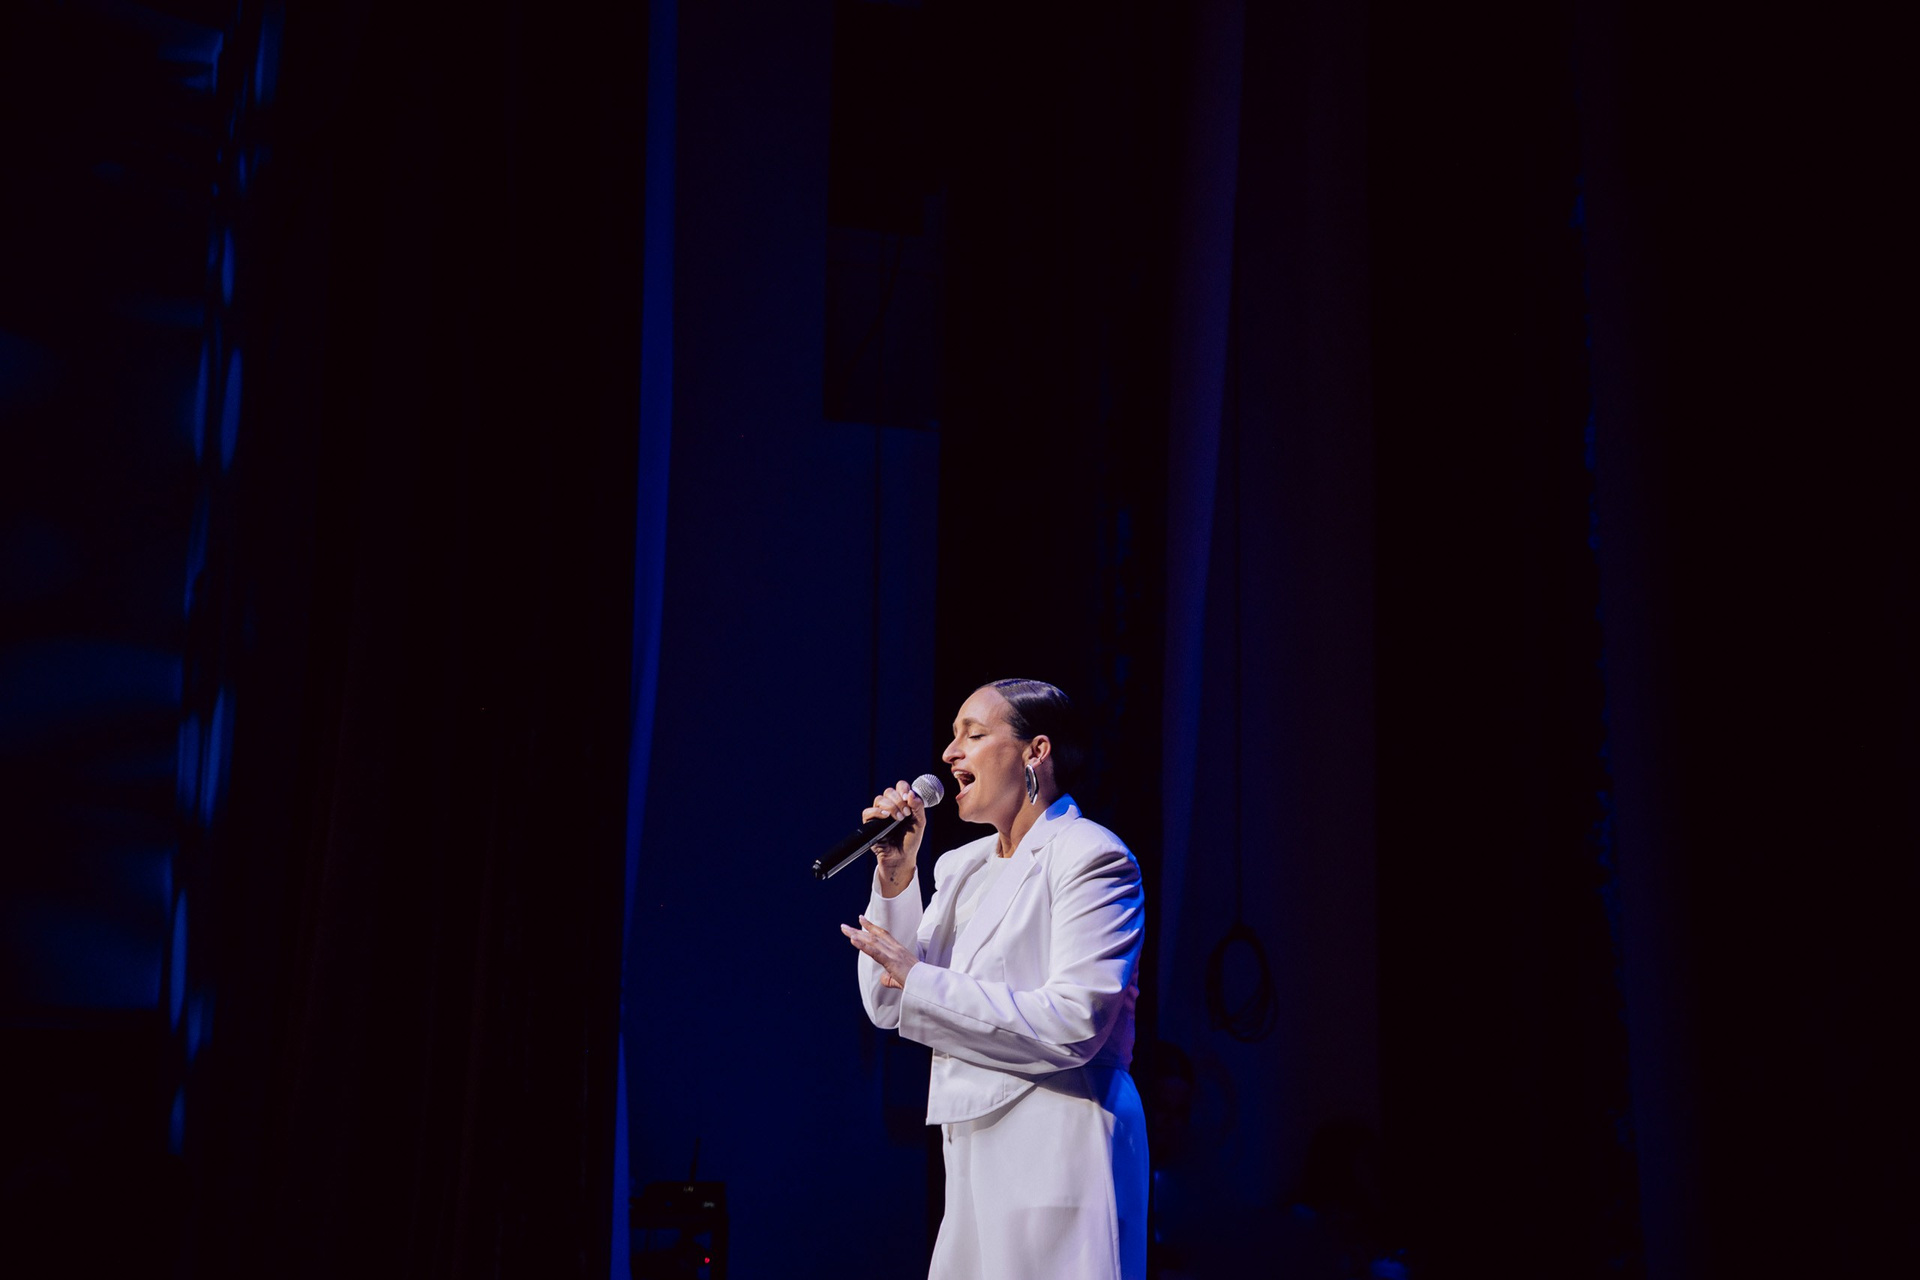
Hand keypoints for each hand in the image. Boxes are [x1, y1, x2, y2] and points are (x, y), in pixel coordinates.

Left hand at [841, 915, 917, 988]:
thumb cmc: (917, 982)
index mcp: (899, 950)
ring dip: (857, 935)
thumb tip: (883, 978)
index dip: (871, 926)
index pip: (883, 934)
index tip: (861, 919)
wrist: (927, 984)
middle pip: (874, 936)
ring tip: (845, 930)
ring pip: (872, 941)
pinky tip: (853, 940)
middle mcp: (895, 948)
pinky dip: (863, 945)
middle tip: (844, 926)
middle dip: (858, 930)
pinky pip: (874, 952)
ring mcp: (893, 953)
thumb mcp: (900, 978)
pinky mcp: (891, 961)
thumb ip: (890, 978)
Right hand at [864, 779, 925, 896]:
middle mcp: (890, 806)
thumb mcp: (919, 822)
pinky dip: (876, 812)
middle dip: (898, 800)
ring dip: (890, 807)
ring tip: (899, 819)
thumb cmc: (911, 840)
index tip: (908, 797)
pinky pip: (868, 812)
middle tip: (906, 814)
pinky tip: (886, 817)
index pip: (900, 786)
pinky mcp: (870, 824)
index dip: (903, 788)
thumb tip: (911, 793)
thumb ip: (918, 807)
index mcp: (902, 803)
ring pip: (879, 800)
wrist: (902, 857)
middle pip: (889, 791)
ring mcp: (879, 814)